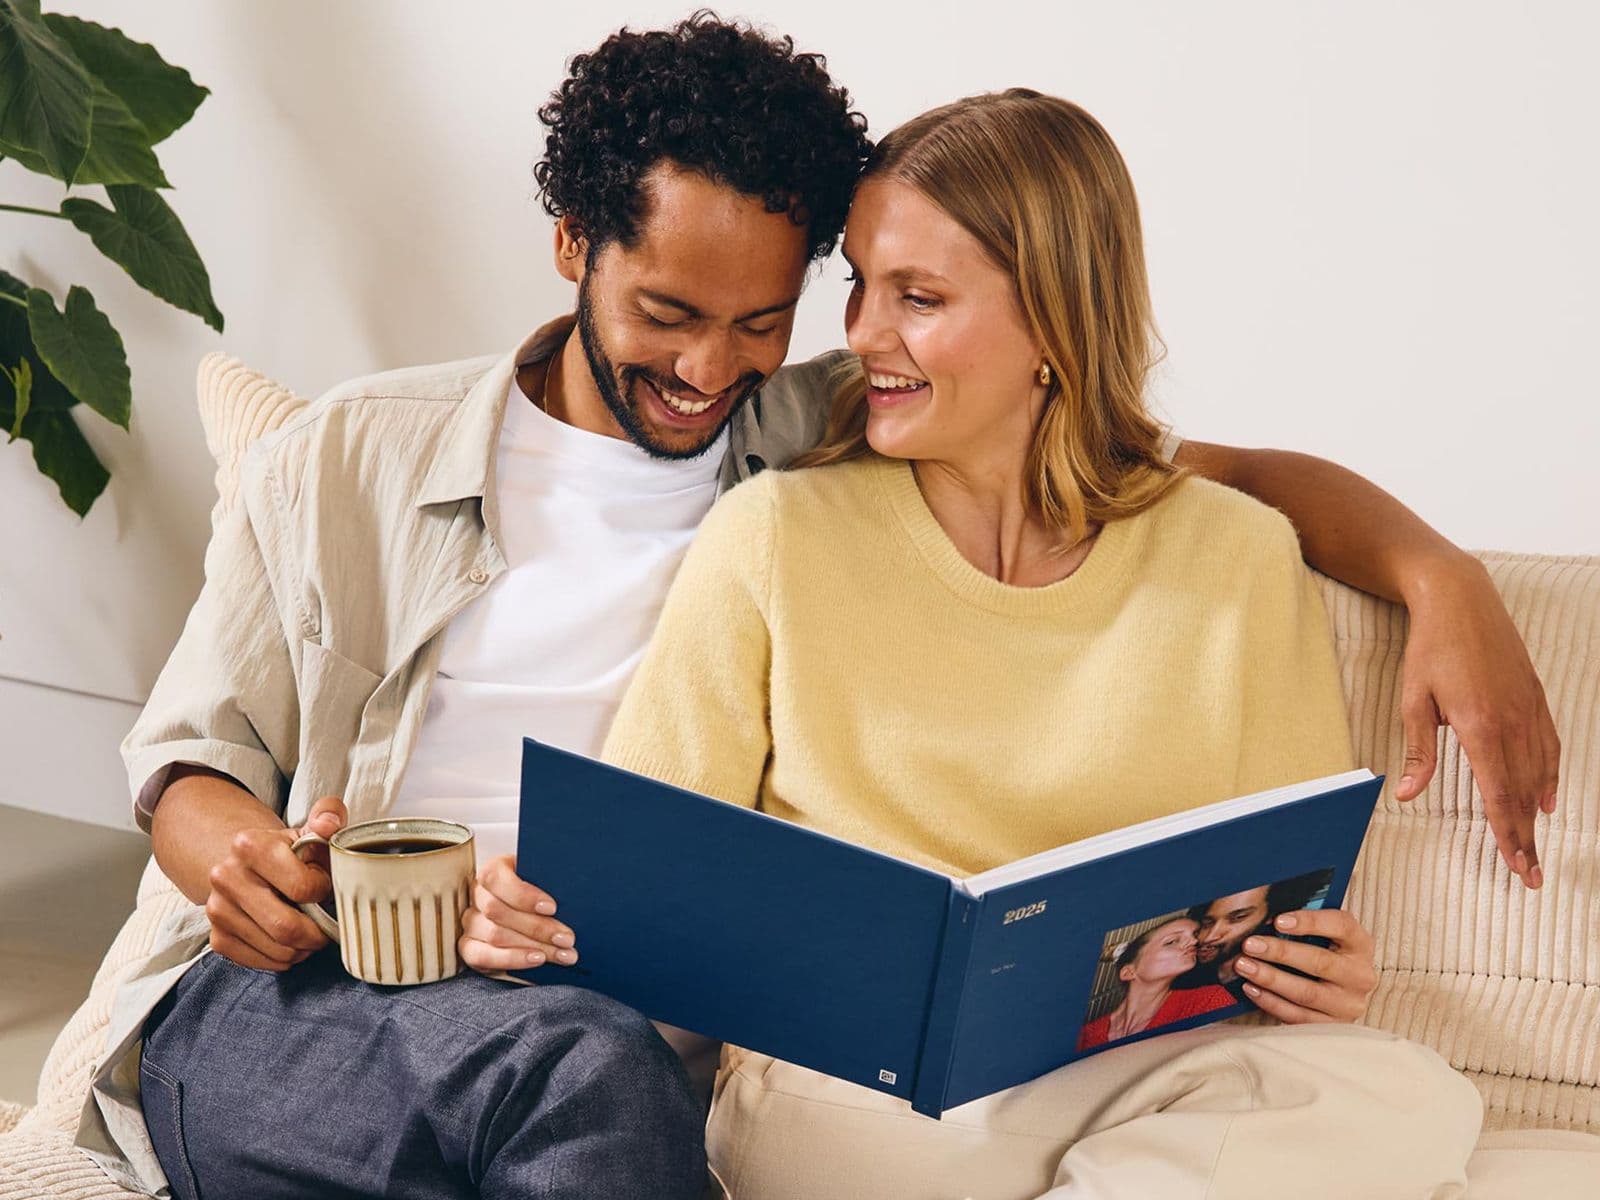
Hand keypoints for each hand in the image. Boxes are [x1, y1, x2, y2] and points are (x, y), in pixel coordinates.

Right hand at [203, 795, 345, 970]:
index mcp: (249, 845)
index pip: (302, 887)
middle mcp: (225, 877)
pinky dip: (286, 957)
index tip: (325, 885)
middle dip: (317, 933)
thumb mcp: (311, 829)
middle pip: (286, 927)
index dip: (324, 891)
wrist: (247, 865)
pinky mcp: (217, 938)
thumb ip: (328, 816)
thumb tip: (329, 822)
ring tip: (310, 929)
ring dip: (304, 947)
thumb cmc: (290, 851)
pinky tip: (291, 939)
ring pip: (278, 950)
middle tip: (327, 923)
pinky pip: (263, 963)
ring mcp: (217, 910)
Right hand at [459, 854, 578, 974]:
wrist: (533, 915)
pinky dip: (513, 959)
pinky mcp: (469, 947)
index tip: (552, 907)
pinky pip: (483, 956)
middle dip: (538, 927)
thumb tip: (575, 889)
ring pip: (496, 935)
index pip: (496, 878)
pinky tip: (537, 959)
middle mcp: (477, 895)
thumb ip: (551, 882)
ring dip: (533, 946)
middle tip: (567, 938)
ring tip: (562, 954)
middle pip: (498, 911)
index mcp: (493, 871)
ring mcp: (470, 922)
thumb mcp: (546, 881)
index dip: (524, 895)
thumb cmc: (541, 894)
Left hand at [1232, 908, 1376, 1023]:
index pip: (1342, 926)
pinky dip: (1271, 1002)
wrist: (1343, 993)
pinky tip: (1252, 988)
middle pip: (1320, 963)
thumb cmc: (1326, 953)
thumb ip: (1302, 925)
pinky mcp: (1333, 1026)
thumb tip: (1263, 917)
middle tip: (1250, 945)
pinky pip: (1299, 1017)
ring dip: (1271, 979)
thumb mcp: (1325, 935)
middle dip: (1281, 952)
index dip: (1310, 922)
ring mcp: (1348, 1004)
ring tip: (1244, 966)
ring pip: (1307, 993)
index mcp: (1360, 944)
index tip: (1278, 921)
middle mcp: (1360, 975)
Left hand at [1398, 555, 1559, 888]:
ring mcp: (1529, 709)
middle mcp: (1513, 723)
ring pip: (1538, 774)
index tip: (1517, 866)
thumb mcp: (1414, 700)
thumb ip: (1418, 751)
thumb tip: (1408, 794)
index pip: (1499, 796)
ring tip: (1534, 845)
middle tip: (1531, 875)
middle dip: (1526, 838)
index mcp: (1481, 728)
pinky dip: (1549, 776)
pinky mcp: (1535, 697)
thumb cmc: (1431, 648)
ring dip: (1536, 813)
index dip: (1508, 836)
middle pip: (1522, 793)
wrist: (1460, 600)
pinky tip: (1546, 797)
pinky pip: (1548, 746)